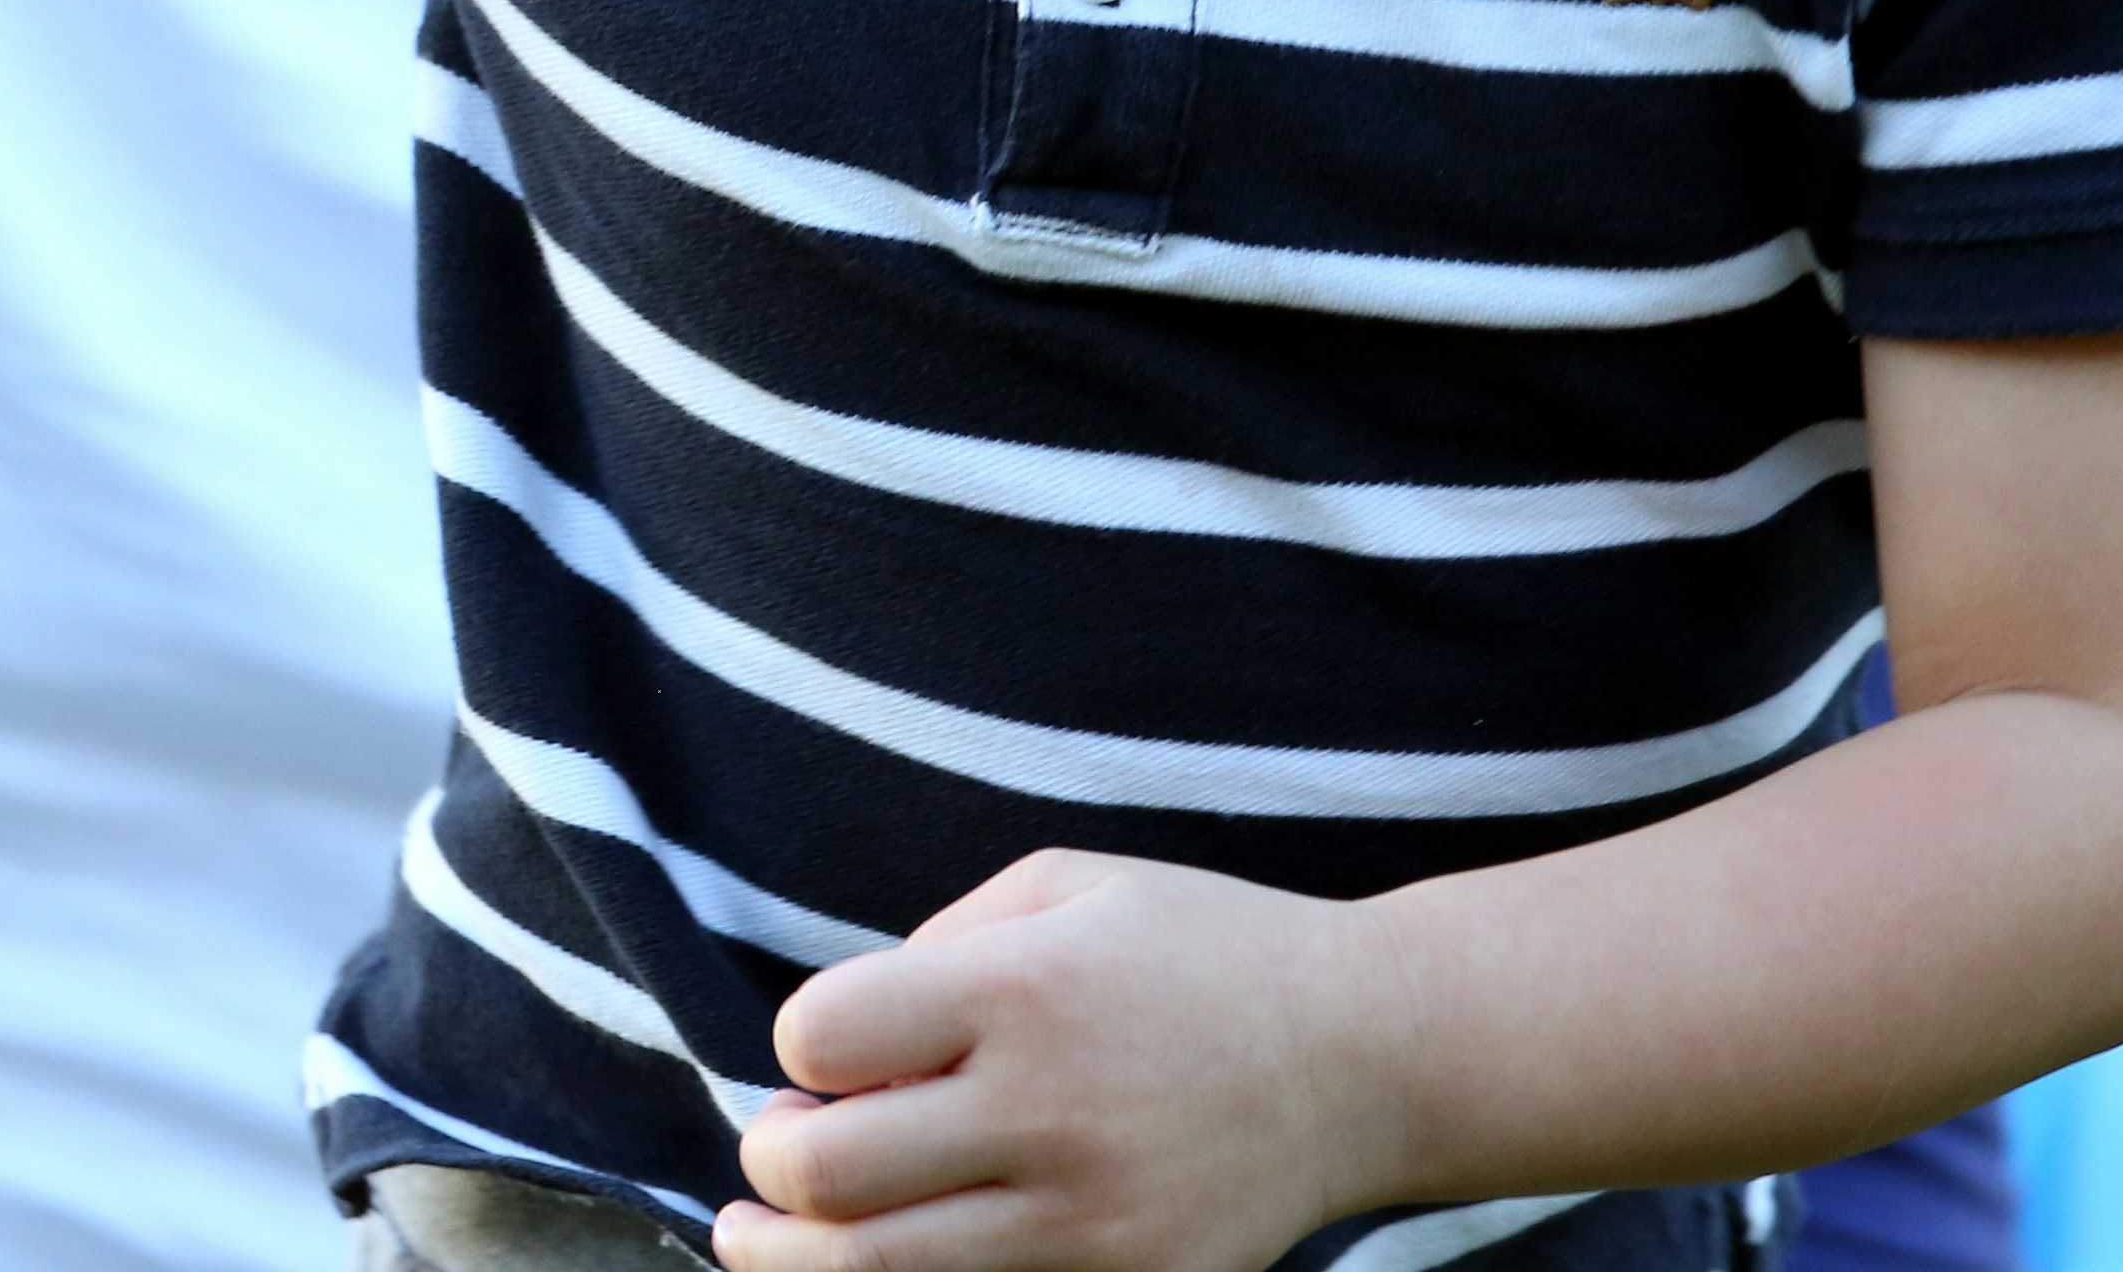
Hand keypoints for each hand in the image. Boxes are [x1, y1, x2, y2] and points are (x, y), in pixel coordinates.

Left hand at [718, 854, 1399, 1271]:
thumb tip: (833, 1054)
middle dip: (773, 1164)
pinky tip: (872, 1260)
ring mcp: (1096, 1221)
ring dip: (792, 1255)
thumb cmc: (1197, 952)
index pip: (824, 1039)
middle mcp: (1054, 1112)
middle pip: (830, 1173)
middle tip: (776, 1150)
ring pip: (881, 1269)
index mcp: (1027, 990)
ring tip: (755, 1236)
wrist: (1367, 1057)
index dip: (804, 1046)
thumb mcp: (1063, 889)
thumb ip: (934, 951)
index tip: (831, 1049)